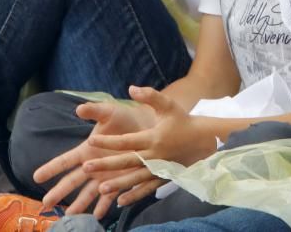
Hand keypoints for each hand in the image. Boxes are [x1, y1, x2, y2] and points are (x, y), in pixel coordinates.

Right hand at [34, 99, 155, 217]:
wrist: (146, 127)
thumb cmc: (124, 119)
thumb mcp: (108, 112)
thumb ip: (94, 111)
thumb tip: (79, 109)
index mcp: (86, 150)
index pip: (65, 161)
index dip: (51, 168)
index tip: (36, 177)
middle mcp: (93, 166)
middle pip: (72, 181)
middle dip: (59, 191)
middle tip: (45, 203)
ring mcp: (105, 176)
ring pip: (88, 193)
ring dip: (79, 204)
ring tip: (69, 216)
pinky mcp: (119, 181)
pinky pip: (109, 197)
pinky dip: (103, 206)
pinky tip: (98, 216)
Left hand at [79, 87, 211, 206]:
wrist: (204, 141)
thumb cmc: (183, 120)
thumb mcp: (168, 105)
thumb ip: (150, 95)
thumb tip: (131, 88)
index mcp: (153, 137)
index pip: (126, 141)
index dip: (108, 141)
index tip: (91, 140)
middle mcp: (155, 156)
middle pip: (127, 162)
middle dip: (105, 165)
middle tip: (86, 167)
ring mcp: (159, 169)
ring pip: (135, 179)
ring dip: (118, 185)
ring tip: (100, 189)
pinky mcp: (164, 178)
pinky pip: (146, 189)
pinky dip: (134, 195)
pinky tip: (120, 201)